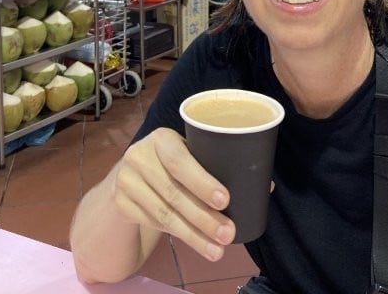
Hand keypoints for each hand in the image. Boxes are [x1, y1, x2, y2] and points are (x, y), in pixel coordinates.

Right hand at [114, 128, 235, 260]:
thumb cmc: (171, 163)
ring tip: (217, 250)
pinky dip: (179, 236)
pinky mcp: (121, 204)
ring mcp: (126, 181)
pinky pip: (154, 224)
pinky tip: (197, 244)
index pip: (179, 161)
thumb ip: (217, 165)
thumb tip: (265, 184)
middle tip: (228, 233)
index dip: (202, 182)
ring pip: (164, 214)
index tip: (225, 200)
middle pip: (173, 192)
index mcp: (161, 138)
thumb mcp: (187, 153)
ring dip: (194, 235)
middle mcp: (139, 156)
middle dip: (204, 217)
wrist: (130, 174)